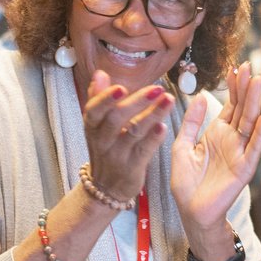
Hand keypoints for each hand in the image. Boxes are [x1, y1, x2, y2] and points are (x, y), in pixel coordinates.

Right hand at [82, 70, 172, 202]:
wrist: (106, 187)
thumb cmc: (106, 148)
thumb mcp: (97, 125)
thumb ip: (99, 98)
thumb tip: (100, 73)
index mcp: (92, 126)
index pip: (93, 110)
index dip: (105, 99)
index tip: (121, 87)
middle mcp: (102, 140)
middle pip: (116, 119)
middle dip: (137, 102)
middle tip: (157, 89)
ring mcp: (117, 155)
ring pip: (133, 133)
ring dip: (152, 115)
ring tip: (168, 100)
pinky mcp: (132, 168)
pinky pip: (143, 152)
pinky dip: (153, 139)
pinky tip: (164, 126)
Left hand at [171, 62, 260, 238]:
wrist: (191, 211)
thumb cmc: (187, 183)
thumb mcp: (182, 146)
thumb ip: (191, 122)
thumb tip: (200, 95)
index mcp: (217, 134)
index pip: (229, 105)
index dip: (232, 87)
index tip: (235, 67)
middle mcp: (231, 140)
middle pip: (242, 109)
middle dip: (245, 88)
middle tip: (248, 66)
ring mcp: (240, 153)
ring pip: (250, 123)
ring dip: (255, 102)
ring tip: (258, 82)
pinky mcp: (244, 169)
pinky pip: (254, 147)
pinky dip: (260, 132)